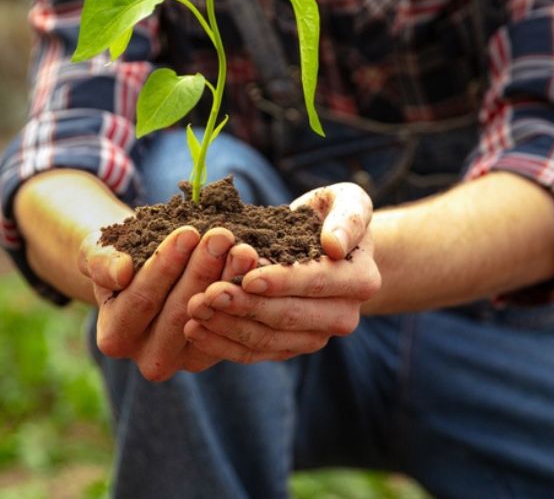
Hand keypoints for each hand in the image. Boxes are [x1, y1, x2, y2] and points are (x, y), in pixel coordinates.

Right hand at [78, 224, 236, 380]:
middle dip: (202, 271)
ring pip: (211, 321)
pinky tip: (255, 268)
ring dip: (229, 283)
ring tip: (243, 249)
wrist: (139, 272)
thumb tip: (120, 271)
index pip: (142, 300)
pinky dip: (244, 297)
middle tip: (222, 236)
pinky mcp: (212, 354)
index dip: (165, 266)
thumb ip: (101, 261)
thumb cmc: (118, 257)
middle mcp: (148, 358)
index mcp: (115, 338)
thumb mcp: (99, 252)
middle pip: (180, 313)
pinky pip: (232, 328)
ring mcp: (183, 361)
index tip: (187, 233)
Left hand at [183, 183, 379, 362]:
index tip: (247, 276)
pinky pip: (254, 352)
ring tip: (193, 309)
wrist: (328, 247)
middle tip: (207, 294)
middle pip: (288, 316)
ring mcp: (316, 336)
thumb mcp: (348, 202)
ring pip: (268, 339)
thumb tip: (334, 245)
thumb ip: (349, 218)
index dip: (281, 281)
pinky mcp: (290, 347)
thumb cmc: (332, 216)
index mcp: (360, 280)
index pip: (317, 283)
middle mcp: (343, 316)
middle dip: (245, 306)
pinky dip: (222, 343)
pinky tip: (194, 329)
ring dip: (227, 326)